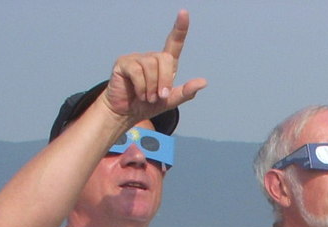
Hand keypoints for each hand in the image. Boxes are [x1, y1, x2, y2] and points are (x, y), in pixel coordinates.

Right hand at [101, 11, 206, 126]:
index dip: (180, 29)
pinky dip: (142, 87)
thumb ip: (186, 92)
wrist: (126, 113)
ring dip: (152, 87)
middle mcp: (151, 58)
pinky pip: (138, 72)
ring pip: (151, 66)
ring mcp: (136, 58)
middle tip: (160, 96)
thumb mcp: (171, 101)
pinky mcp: (124, 63)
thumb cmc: (148, 105)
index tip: (184, 13)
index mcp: (164, 65)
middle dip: (165, 81)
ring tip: (148, 97)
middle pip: (165, 58)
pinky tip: (139, 94)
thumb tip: (203, 82)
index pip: (174, 43)